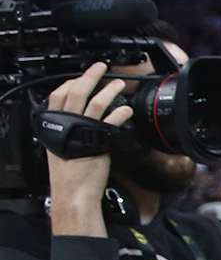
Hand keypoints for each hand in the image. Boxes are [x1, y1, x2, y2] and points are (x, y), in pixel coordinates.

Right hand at [45, 62, 127, 231]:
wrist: (74, 191)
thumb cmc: (69, 174)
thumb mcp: (60, 147)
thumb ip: (66, 131)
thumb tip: (76, 120)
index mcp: (54, 125)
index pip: (58, 95)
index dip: (70, 83)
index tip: (80, 77)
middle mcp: (66, 124)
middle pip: (76, 92)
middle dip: (90, 76)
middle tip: (100, 68)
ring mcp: (82, 130)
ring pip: (95, 102)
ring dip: (109, 89)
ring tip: (119, 83)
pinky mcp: (99, 139)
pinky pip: (111, 120)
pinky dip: (120, 112)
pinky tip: (127, 109)